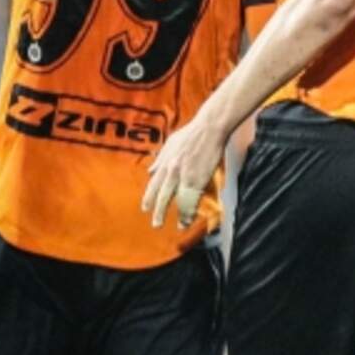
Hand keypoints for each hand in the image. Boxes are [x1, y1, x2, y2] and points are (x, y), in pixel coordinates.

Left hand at [142, 114, 226, 229]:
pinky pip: (193, 199)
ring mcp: (184, 175)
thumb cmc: (191, 133)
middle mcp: (171, 171)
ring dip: (178, 215)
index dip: (149, 198)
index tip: (145, 208)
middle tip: (156, 224)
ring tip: (179, 226)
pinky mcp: (198, 178)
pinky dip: (192, 210)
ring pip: (178, 200)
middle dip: (158, 212)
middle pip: (162, 196)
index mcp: (164, 162)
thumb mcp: (170, 144)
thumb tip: (151, 171)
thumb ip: (160, 159)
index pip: (153, 184)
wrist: (209, 128)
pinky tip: (192, 218)